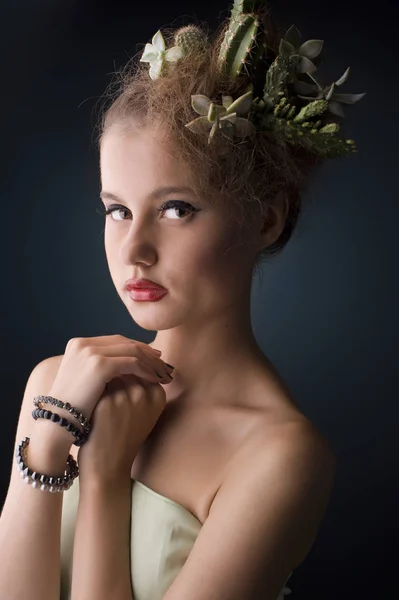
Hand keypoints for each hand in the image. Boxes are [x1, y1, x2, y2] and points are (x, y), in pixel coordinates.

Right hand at [47, 334, 172, 424]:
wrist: (59, 423)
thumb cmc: (74, 408)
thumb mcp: (85, 380)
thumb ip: (102, 368)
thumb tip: (129, 364)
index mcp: (79, 344)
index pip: (116, 341)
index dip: (137, 348)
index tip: (153, 358)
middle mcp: (84, 344)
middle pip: (125, 343)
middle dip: (147, 353)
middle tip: (163, 364)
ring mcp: (90, 353)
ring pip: (132, 351)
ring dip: (151, 363)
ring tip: (164, 374)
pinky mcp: (99, 365)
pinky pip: (132, 363)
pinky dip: (147, 370)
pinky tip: (156, 380)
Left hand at [76, 374, 166, 486]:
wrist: (107, 465)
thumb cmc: (124, 436)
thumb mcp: (143, 412)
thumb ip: (143, 386)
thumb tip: (132, 358)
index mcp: (158, 396)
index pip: (145, 365)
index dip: (131, 364)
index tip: (120, 371)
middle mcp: (144, 394)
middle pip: (129, 363)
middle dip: (117, 364)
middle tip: (106, 373)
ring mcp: (126, 397)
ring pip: (112, 369)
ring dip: (105, 371)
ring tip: (96, 383)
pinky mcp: (107, 402)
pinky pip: (97, 381)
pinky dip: (92, 382)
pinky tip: (88, 391)